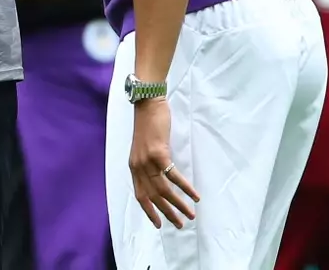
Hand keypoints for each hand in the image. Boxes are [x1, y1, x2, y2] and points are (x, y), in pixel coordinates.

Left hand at [128, 98, 199, 228]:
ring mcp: (147, 160)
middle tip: (180, 224)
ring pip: (164, 190)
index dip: (149, 211)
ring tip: (190, 214)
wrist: (147, 104)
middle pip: (153, 197)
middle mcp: (138, 167)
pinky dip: (185, 187)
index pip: (140, 195)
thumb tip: (159, 179)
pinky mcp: (158, 153)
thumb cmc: (148, 124)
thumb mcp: (144, 148)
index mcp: (134, 167)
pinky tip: (194, 195)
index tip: (158, 224)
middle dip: (167, 213)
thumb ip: (148, 164)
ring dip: (179, 204)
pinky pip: (173, 176)